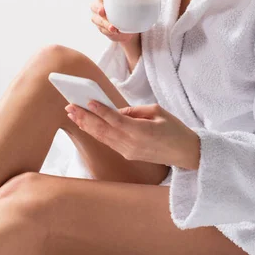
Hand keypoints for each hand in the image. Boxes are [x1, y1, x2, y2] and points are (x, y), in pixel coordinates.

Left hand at [65, 101, 200, 169]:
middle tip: (69, 106)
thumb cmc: (174, 129)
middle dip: (85, 118)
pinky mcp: (128, 154)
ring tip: (72, 114)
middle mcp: (132, 144)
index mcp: (141, 131)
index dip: (100, 111)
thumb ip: (135, 111)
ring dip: (86, 125)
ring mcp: (128, 151)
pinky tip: (87, 124)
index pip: (115, 120)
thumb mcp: (157, 112)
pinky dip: (96, 132)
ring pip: (102, 137)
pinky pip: (108, 142)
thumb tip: (116, 111)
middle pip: (103, 130)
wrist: (185, 153)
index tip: (87, 101)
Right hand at [90, 0, 138, 44]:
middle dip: (99, 10)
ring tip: (113, 28)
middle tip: (103, 12)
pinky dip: (108, 32)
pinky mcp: (100, 28)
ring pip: (97, 20)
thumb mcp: (133, 6)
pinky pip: (102, 29)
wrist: (128, 29)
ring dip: (105, 24)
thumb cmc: (129, 13)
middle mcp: (99, 7)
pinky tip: (115, 32)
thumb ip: (136, 2)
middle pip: (95, 6)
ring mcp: (98, 18)